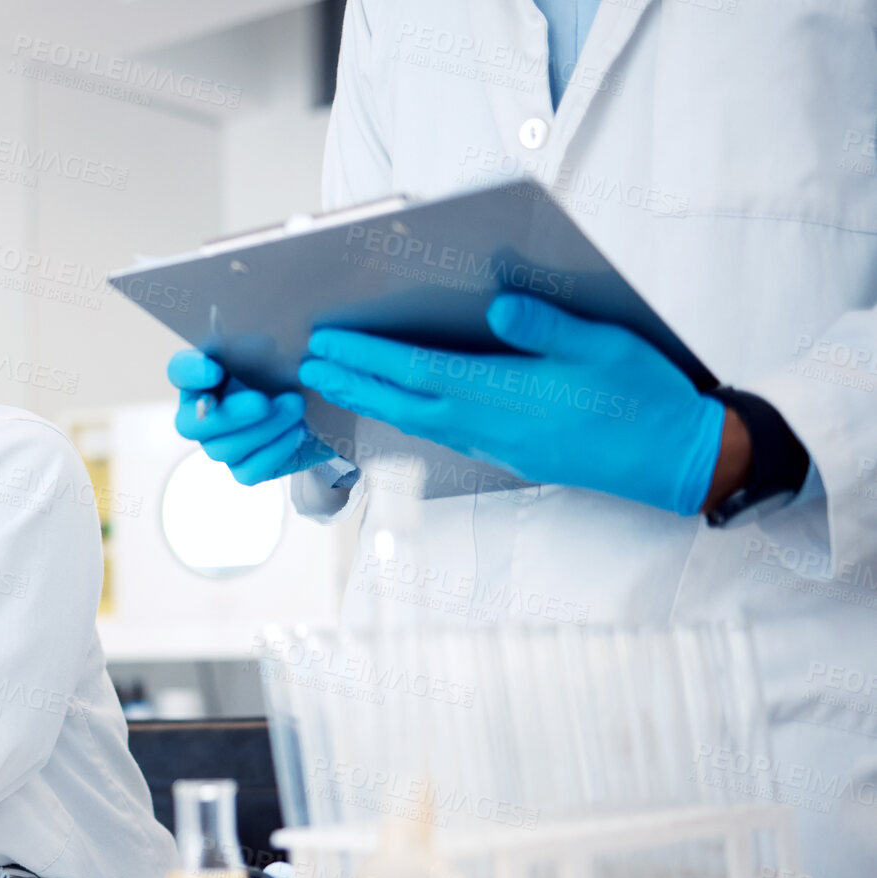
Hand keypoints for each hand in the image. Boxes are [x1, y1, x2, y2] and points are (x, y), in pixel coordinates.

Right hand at [168, 349, 343, 484]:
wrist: (317, 404)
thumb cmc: (286, 371)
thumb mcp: (274, 351)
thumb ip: (254, 347)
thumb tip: (256, 345)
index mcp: (202, 377)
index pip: (180, 371)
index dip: (192, 372)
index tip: (214, 368)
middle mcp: (202, 416)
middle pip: (191, 425)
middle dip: (228, 414)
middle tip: (262, 402)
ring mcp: (220, 446)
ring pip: (224, 450)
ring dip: (263, 429)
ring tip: (296, 406)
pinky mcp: (245, 470)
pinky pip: (248, 472)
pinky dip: (275, 450)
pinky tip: (298, 431)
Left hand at [298, 294, 726, 514]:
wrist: (678, 461)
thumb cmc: (645, 397)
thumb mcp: (604, 346)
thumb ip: (547, 327)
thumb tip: (499, 307)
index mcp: (505, 394)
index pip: (416, 372)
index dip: (366, 357)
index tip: (327, 343)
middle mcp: (489, 426)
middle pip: (402, 403)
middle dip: (351, 382)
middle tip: (308, 365)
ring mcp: (497, 446)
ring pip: (417, 424)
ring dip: (373, 402)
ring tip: (336, 384)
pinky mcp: (511, 456)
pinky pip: (442, 436)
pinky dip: (407, 418)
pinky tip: (400, 409)